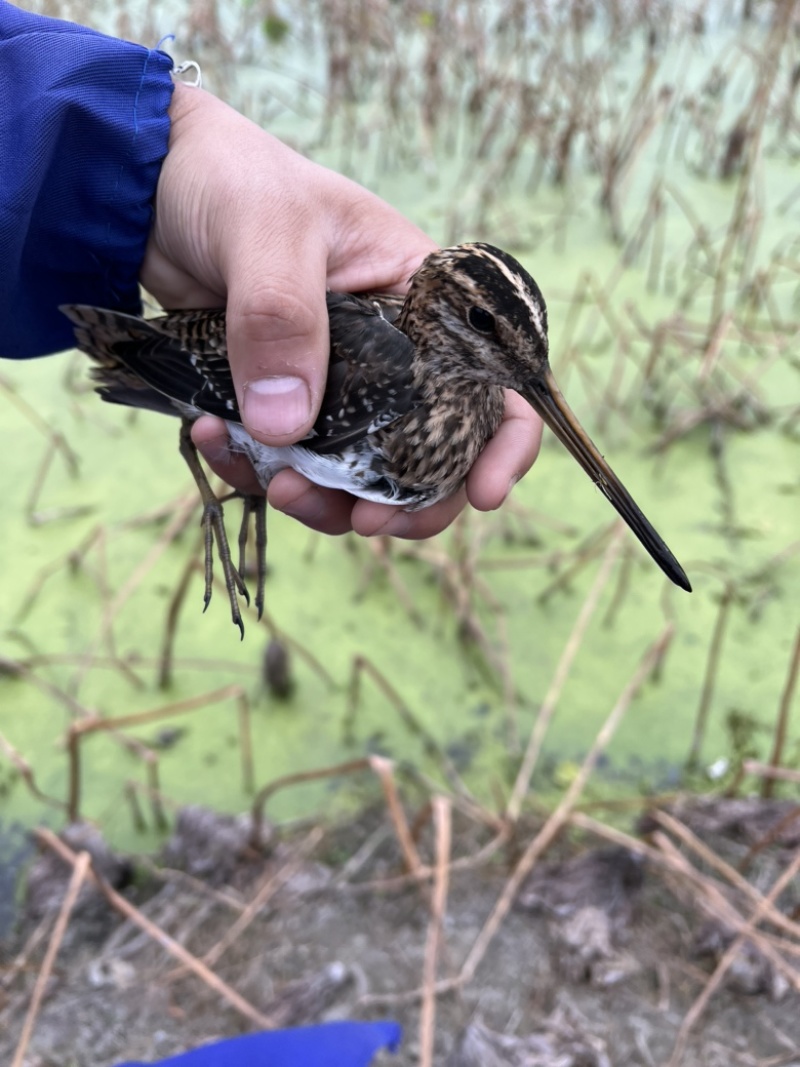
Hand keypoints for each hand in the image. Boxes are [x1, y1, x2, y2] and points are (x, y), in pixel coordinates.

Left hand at [141, 83, 541, 536]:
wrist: (152, 189)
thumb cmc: (234, 181)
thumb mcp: (268, 232)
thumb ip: (282, 319)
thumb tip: (288, 429)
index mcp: (424, 306)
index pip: (494, 380)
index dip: (504, 444)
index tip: (484, 494)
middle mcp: (394, 355)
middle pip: (431, 453)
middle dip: (404, 501)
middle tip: (363, 521)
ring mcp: (338, 386)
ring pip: (358, 474)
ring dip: (324, 501)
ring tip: (275, 486)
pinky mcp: (283, 403)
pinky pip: (286, 462)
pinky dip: (256, 471)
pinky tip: (213, 440)